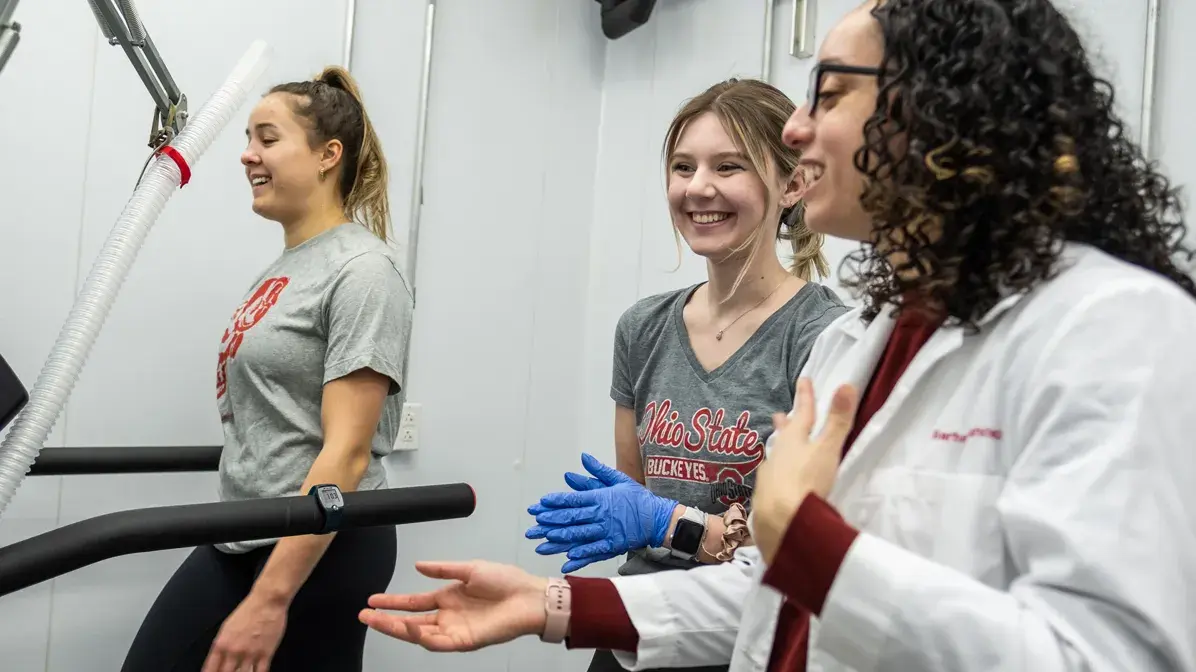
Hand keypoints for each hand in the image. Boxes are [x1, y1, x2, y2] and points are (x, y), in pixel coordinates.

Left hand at [202, 591, 287, 671]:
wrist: (267, 602)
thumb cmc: (248, 611)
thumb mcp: (227, 627)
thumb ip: (222, 645)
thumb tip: (219, 660)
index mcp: (221, 644)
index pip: (210, 669)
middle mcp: (234, 651)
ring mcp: (250, 654)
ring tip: (242, 671)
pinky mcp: (266, 654)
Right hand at [358, 560, 547, 651]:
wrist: (529, 596)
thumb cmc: (507, 582)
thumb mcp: (470, 568)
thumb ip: (443, 569)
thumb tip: (419, 565)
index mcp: (449, 598)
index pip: (414, 602)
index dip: (393, 602)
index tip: (373, 599)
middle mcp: (448, 616)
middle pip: (410, 620)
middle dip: (386, 619)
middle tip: (364, 615)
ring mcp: (455, 630)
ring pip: (418, 634)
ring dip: (396, 628)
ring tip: (376, 620)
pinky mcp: (465, 641)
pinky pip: (437, 642)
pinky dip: (421, 636)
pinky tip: (408, 627)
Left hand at [525, 453, 676, 572]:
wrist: (658, 518)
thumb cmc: (637, 498)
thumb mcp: (619, 479)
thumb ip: (598, 470)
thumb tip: (583, 457)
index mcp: (600, 498)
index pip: (573, 500)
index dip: (555, 502)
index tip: (539, 505)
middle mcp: (600, 515)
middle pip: (571, 519)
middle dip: (550, 523)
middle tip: (533, 527)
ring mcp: (606, 532)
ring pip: (578, 536)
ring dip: (558, 540)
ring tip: (541, 545)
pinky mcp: (612, 546)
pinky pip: (593, 552)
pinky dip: (580, 557)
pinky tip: (566, 560)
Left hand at [752, 377, 857, 564]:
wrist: (780, 521)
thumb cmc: (807, 481)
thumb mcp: (827, 449)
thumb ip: (838, 421)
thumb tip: (846, 384)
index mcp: (794, 441)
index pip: (803, 414)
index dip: (806, 397)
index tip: (804, 379)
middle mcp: (777, 456)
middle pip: (782, 436)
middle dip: (784, 424)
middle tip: (778, 414)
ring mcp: (768, 478)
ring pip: (773, 458)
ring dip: (778, 450)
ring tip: (776, 447)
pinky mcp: (764, 500)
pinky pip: (770, 482)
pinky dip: (774, 477)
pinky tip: (772, 483)